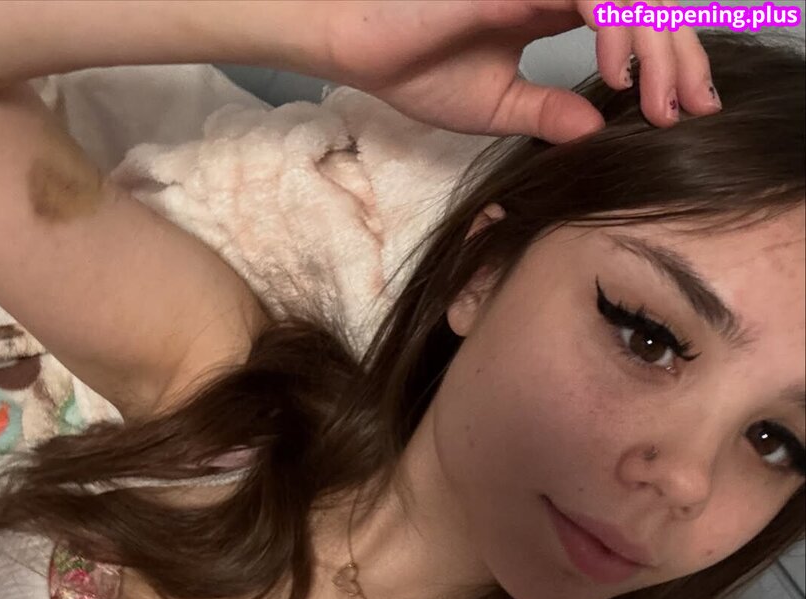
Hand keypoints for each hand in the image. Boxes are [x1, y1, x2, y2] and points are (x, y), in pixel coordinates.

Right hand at [303, 0, 719, 141]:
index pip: (630, 22)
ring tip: (664, 102)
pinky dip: (616, 29)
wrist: (360, 46)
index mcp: (554, 6)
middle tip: (695, 108)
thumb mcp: (498, 105)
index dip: (666, 62)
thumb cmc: (414, 67)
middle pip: (645, 3)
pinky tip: (619, 74)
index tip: (683, 112)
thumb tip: (599, 130)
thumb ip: (549, 111)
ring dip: (659, 46)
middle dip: (682, 55)